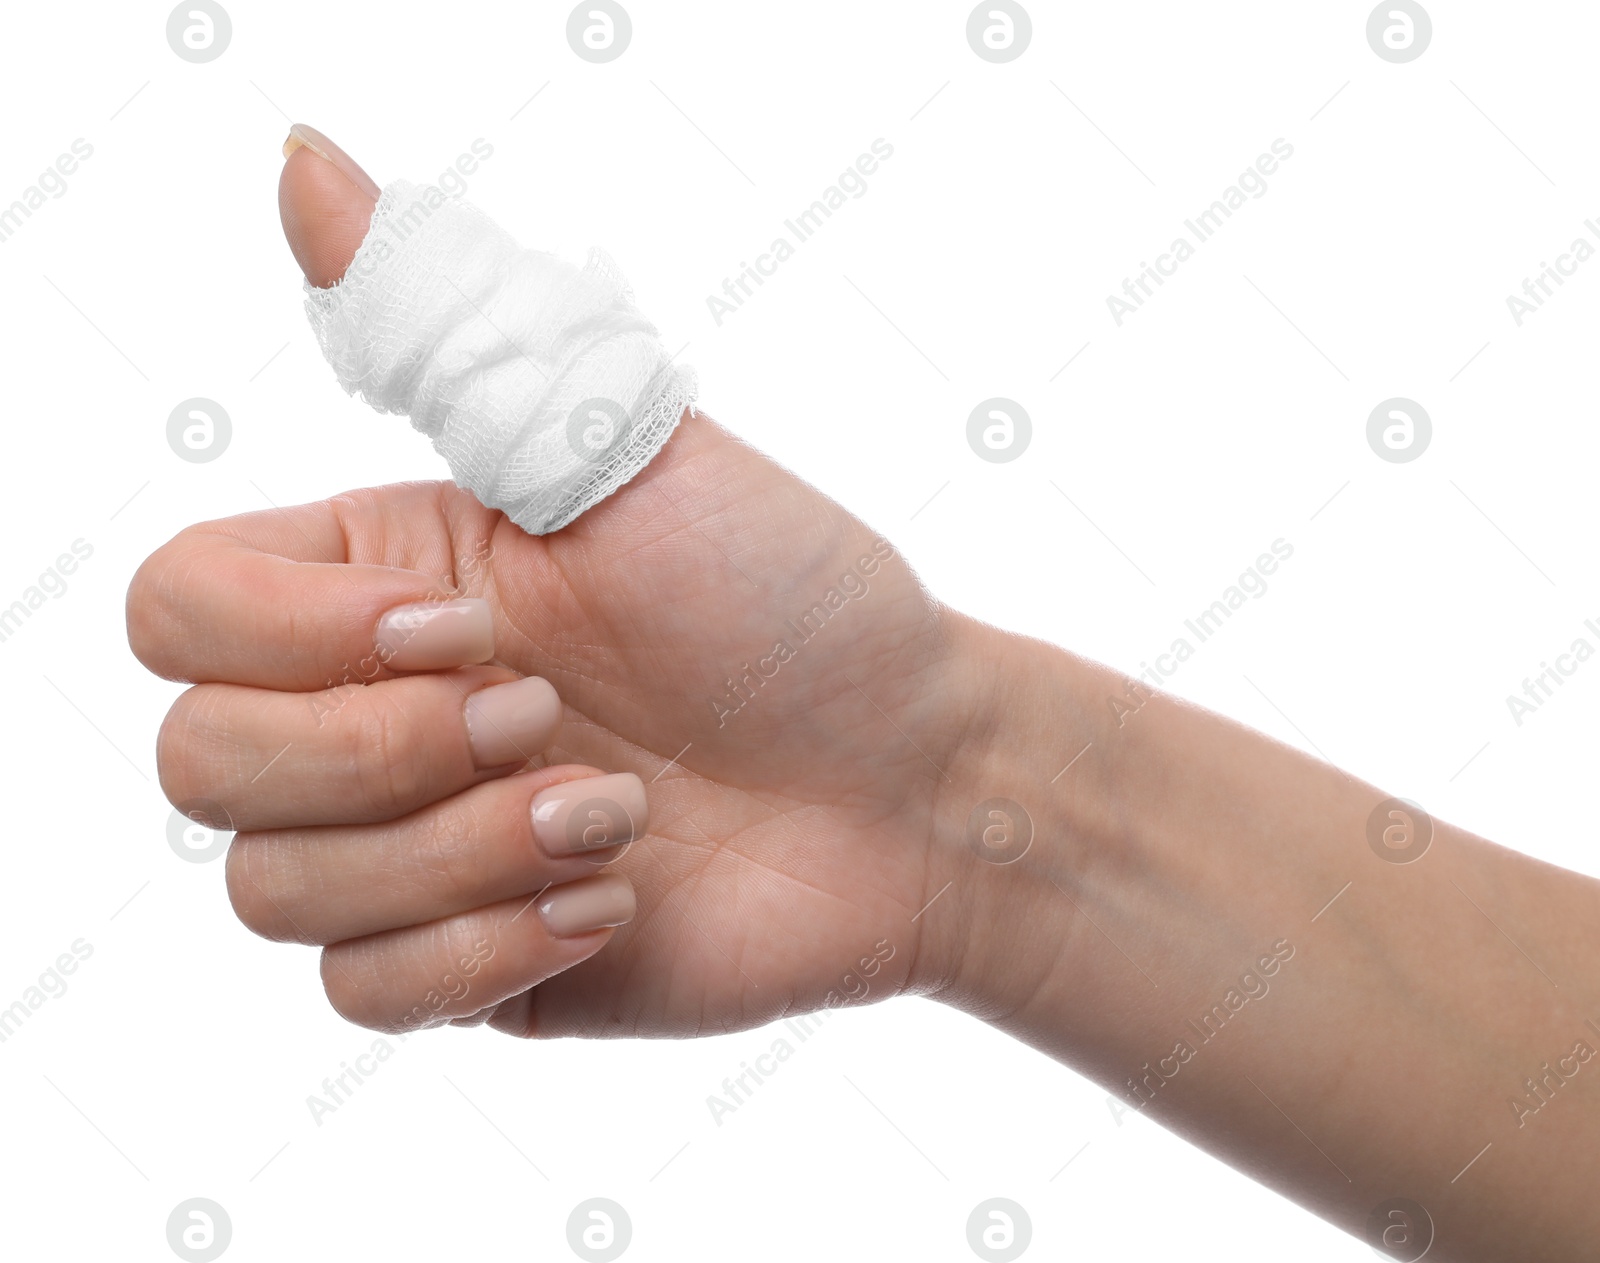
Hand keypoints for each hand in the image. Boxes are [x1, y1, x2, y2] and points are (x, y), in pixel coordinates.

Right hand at [127, 125, 984, 1038]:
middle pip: (197, 767)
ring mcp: (415, 850)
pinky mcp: (471, 962)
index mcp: (380, 584)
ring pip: (274, 894)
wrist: (913, 779)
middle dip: (382, 755)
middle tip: (552, 715)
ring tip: (619, 818)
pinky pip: (366, 996)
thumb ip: (454, 325)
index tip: (474, 625)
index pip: (173, 613)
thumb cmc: (790, 598)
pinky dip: (489, 949)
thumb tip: (302, 162)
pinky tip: (616, 902)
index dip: (287, 638)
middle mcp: (373, 714)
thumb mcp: (625, 446)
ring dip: (460, 854)